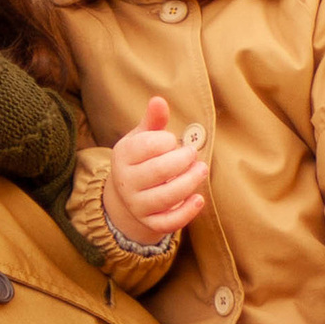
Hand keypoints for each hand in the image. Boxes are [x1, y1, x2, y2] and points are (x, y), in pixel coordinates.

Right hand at [103, 96, 208, 245]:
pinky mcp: (150, 222)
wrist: (127, 193)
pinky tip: (199, 199)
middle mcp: (126, 182)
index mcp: (123, 156)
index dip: (167, 141)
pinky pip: (168, 223)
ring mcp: (137, 205)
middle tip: (193, 154)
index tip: (173, 141)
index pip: (147, 147)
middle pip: (158, 172)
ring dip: (189, 182)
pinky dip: (186, 212)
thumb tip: (159, 100)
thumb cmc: (141, 158)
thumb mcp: (142, 137)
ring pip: (165, 197)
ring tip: (201, 169)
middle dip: (182, 160)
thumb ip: (153, 121)